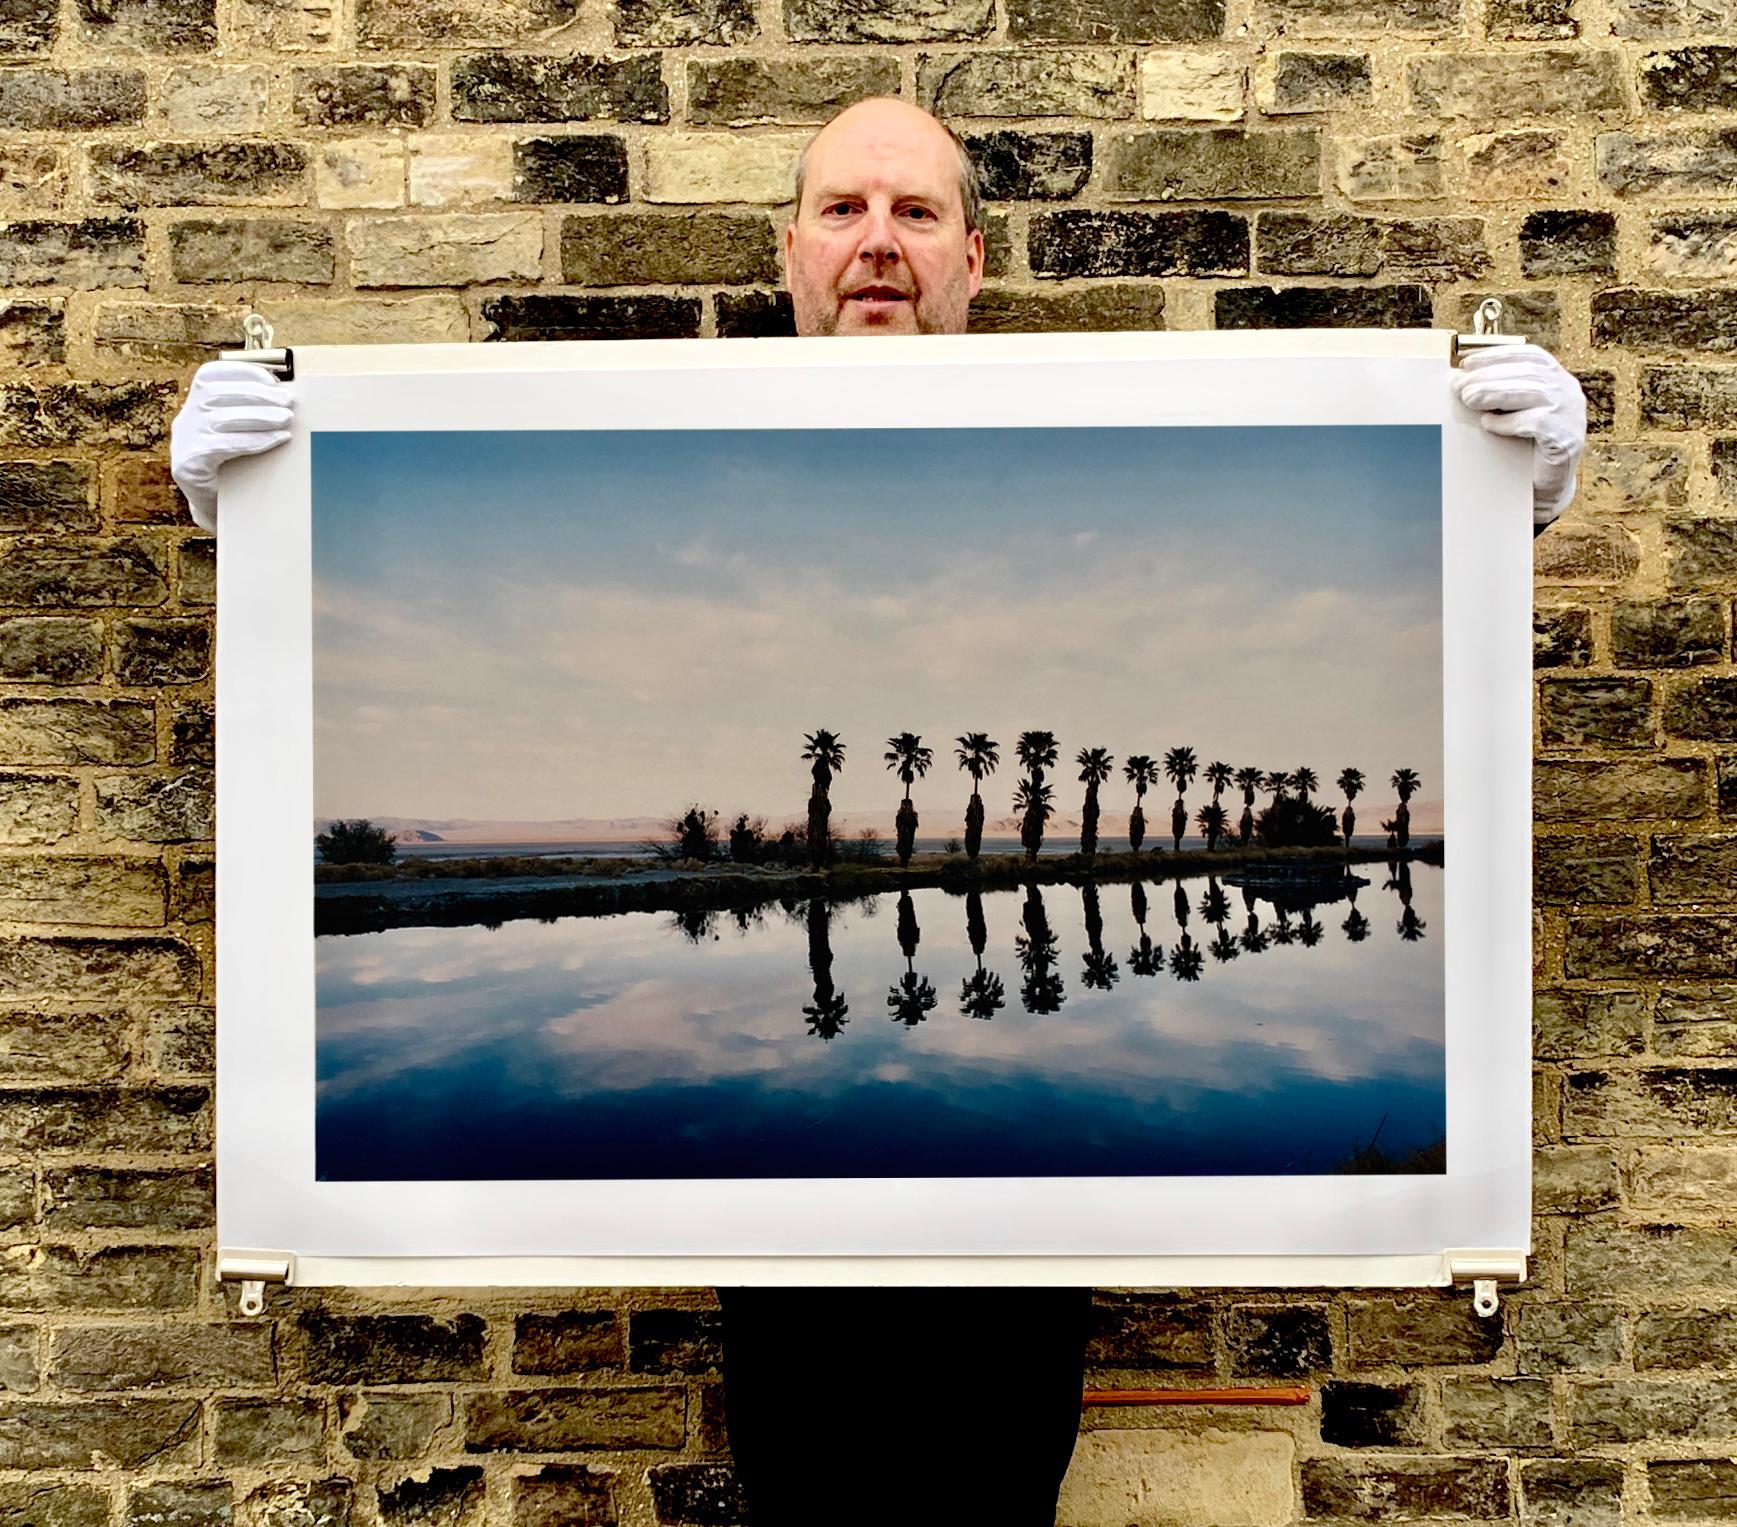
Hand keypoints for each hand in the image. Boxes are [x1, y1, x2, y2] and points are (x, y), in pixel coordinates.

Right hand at [170, 360, 293, 531]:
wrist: (217, 509)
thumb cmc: (236, 467)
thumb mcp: (240, 434)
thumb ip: (252, 413)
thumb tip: (288, 395)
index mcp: (194, 405)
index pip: (209, 375)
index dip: (240, 372)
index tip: (272, 379)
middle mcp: (184, 419)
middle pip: (216, 394)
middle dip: (257, 394)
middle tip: (289, 402)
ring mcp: (183, 442)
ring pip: (220, 418)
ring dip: (260, 416)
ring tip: (288, 419)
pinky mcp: (188, 464)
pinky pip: (222, 445)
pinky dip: (254, 440)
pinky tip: (278, 439)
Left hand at [1450, 342, 1585, 529]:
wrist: (1542, 489)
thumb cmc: (1522, 448)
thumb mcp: (1511, 413)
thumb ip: (1499, 394)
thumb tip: (1462, 380)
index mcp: (1557, 379)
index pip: (1531, 356)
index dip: (1499, 356)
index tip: (1468, 362)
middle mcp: (1569, 391)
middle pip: (1529, 373)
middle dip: (1489, 376)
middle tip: (1459, 386)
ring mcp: (1572, 414)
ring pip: (1534, 392)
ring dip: (1495, 393)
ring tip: (1468, 399)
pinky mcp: (1568, 438)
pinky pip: (1537, 423)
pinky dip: (1509, 422)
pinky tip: (1488, 424)